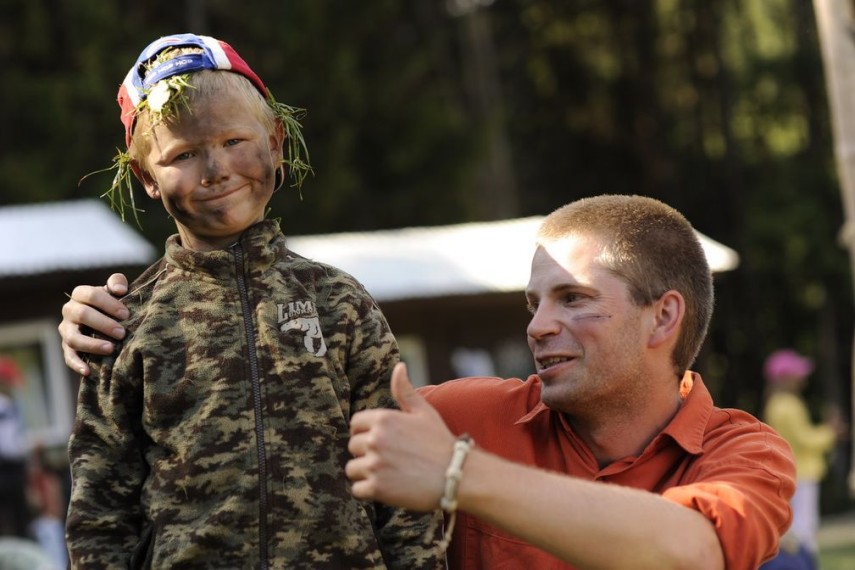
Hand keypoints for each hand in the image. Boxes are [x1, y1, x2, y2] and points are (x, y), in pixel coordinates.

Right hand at [58, 273, 129, 375]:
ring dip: (91, 344)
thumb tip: (119, 289)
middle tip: (122, 333)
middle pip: (82, 315)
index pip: (91, 295)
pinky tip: (88, 371)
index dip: (108, 304)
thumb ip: (117, 282)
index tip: (126, 314)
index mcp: (80, 294)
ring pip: (73, 338)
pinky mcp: (67, 347)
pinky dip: (77, 364)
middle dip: (103, 324)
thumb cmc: (113, 303)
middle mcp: (69, 310)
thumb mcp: (116, 290)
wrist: (106, 319)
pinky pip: (69, 356)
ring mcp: (66, 330)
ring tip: (111, 349)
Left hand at [347, 362, 455, 510]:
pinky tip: (388, 488)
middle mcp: (375, 440)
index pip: (355, 424)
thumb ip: (405, 391)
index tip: (381, 442)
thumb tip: (398, 366)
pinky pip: (357, 490)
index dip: (365, 433)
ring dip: (366, 473)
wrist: (457, 475)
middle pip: (352, 446)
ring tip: (389, 474)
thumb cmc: (440, 443)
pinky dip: (369, 491)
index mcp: (384, 419)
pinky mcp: (377, 488)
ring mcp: (375, 464)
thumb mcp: (424, 412)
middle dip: (366, 454)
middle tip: (390, 460)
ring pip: (352, 469)